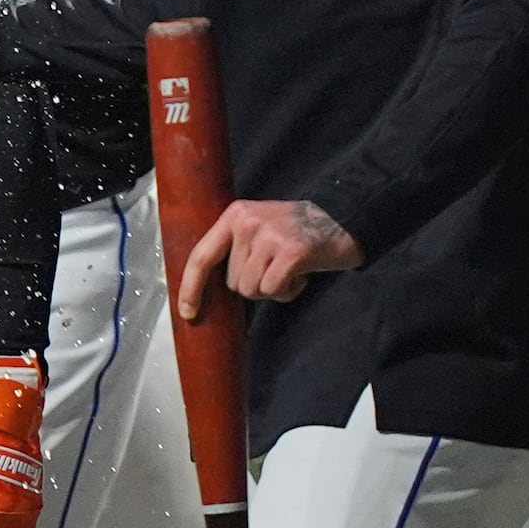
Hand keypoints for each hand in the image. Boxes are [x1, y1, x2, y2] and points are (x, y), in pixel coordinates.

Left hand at [178, 199, 362, 318]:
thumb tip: (204, 288)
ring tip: (289, 270)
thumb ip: (233, 248)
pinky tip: (300, 276)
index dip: (190, 287)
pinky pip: (274, 291)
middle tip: (276, 267)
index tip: (187, 312)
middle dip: (254, 285)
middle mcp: (247, 221)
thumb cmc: (294, 232)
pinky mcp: (292, 252)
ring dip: (273, 289)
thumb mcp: (257, 227)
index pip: (202, 256)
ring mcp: (270, 235)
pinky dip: (289, 292)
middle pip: (233, 283)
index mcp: (234, 215)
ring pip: (252, 290)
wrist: (341, 219)